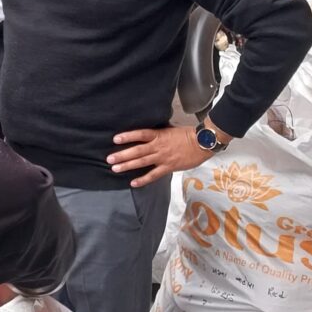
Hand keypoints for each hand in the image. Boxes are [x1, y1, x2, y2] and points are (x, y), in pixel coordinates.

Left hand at [107, 124, 223, 187]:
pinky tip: (133, 182)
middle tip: (109, 159)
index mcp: (159, 135)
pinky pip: (153, 175)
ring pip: (142, 162)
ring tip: (115, 168)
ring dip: (128, 165)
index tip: (115, 139)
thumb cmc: (188, 135)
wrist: (202, 143)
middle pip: (137, 151)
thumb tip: (148, 133)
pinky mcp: (168, 167)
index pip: (140, 134)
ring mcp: (163, 158)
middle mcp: (158, 146)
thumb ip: (159, 132)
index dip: (128, 136)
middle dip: (122, 155)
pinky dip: (143, 179)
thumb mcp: (171, 129)